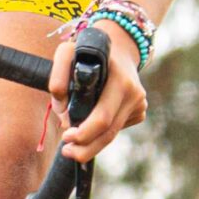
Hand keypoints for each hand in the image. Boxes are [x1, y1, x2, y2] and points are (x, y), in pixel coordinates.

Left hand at [47, 24, 146, 164]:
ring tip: (74, 148)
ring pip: (114, 134)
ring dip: (92, 144)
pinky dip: (103, 130)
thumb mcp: (67, 53)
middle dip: (86, 148)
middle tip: (67, 152)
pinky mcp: (140, 110)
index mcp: (120, 81)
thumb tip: (63, 113)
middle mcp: (134, 93)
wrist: (118, 46)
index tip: (66, 137)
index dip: (84, 133)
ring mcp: (140, 103)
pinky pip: (118, 127)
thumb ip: (57, 79)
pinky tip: (94, 122)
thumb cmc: (88, 51)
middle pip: (109, 133)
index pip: (103, 118)